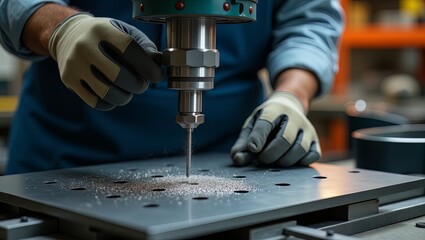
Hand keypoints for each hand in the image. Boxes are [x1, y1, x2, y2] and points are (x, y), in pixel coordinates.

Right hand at [48, 14, 162, 109]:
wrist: (68, 35)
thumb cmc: (106, 37)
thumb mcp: (124, 32)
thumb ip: (144, 46)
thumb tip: (157, 63)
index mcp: (102, 30)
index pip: (129, 50)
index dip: (147, 67)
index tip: (156, 76)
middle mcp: (85, 45)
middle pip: (118, 75)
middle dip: (137, 85)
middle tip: (141, 85)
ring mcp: (74, 63)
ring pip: (107, 93)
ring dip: (125, 97)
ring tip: (128, 92)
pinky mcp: (68, 79)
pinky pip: (96, 102)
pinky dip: (111, 103)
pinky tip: (115, 96)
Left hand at [231, 91, 320, 166]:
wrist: (290, 106)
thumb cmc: (267, 120)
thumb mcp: (252, 125)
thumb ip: (243, 143)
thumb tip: (237, 159)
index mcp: (274, 110)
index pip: (266, 123)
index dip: (258, 137)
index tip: (252, 149)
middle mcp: (294, 118)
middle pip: (284, 139)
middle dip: (270, 154)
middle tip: (262, 159)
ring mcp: (307, 130)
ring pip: (299, 150)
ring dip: (284, 161)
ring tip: (274, 160)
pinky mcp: (316, 141)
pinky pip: (312, 156)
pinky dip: (300, 163)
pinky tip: (289, 160)